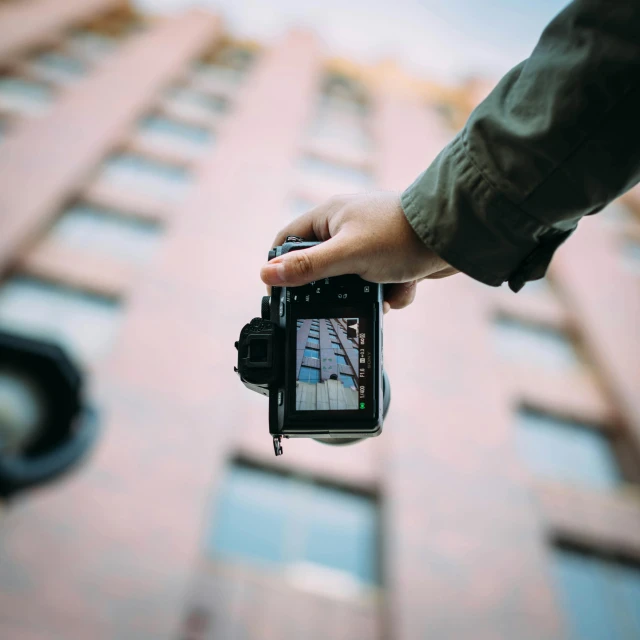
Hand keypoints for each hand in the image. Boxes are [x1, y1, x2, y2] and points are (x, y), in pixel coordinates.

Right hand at [260, 191, 456, 311]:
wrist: (456, 234)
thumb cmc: (399, 236)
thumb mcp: (347, 255)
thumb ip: (307, 268)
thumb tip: (266, 274)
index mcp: (328, 218)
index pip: (288, 241)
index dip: (280, 266)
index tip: (282, 293)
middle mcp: (346, 228)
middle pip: (322, 268)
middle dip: (335, 290)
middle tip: (339, 303)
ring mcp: (369, 243)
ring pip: (353, 282)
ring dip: (368, 294)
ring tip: (382, 294)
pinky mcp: (390, 258)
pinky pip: (380, 284)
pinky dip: (392, 291)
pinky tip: (405, 286)